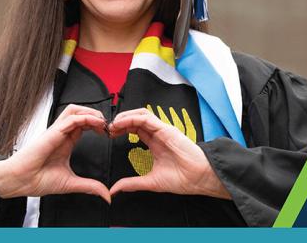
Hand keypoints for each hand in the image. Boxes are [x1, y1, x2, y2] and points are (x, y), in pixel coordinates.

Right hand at [0, 104, 110, 202]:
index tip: (108, 134)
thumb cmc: (37, 180)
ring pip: (74, 110)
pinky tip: (96, 124)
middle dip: (97, 115)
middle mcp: (61, 134)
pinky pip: (70, 119)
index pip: (84, 124)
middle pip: (80, 112)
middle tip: (108, 127)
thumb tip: (106, 195)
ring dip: (91, 113)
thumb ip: (89, 186)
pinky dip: (85, 118)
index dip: (98, 125)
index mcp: (66, 142)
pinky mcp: (52, 133)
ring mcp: (56, 132)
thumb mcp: (71, 183)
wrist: (20, 182)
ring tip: (102, 123)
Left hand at [107, 108, 230, 199]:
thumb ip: (132, 184)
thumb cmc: (182, 179)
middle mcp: (158, 134)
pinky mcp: (166, 129)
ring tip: (113, 125)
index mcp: (155, 144)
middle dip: (120, 122)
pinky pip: (146, 117)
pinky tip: (121, 123)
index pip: (135, 130)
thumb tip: (114, 190)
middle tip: (108, 129)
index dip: (121, 130)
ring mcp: (162, 130)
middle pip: (136, 120)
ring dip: (124, 117)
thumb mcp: (150, 182)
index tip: (110, 136)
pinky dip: (132, 118)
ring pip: (140, 114)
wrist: (198, 177)